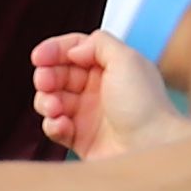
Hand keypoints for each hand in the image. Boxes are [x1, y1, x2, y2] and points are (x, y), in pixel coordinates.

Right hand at [32, 27, 180, 160]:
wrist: (152, 147)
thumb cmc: (145, 106)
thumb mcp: (127, 60)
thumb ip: (98, 43)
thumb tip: (73, 50)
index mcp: (110, 67)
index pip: (75, 50)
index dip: (54, 50)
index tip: (38, 57)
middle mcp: (98, 89)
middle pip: (59, 74)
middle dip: (47, 76)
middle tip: (45, 82)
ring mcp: (88, 115)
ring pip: (52, 100)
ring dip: (46, 101)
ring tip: (54, 107)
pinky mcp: (81, 139)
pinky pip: (55, 127)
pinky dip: (52, 124)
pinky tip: (61, 125)